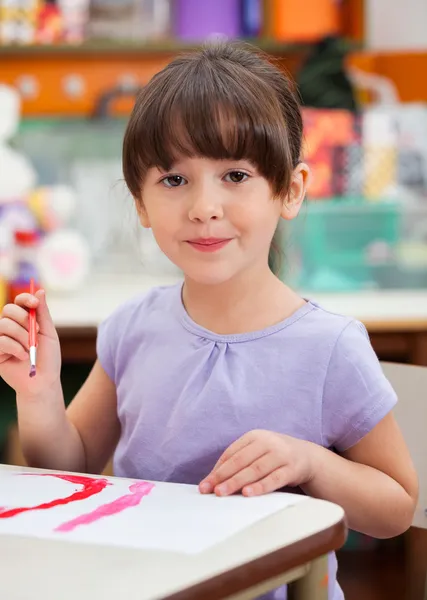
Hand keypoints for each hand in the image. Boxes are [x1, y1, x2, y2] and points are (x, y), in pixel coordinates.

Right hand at [0, 290, 60, 396]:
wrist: (43, 381)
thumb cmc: (48, 358)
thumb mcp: (48, 333)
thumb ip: (42, 312)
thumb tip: (40, 290)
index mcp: (24, 320)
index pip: (19, 301)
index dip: (25, 298)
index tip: (35, 303)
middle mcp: (10, 327)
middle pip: (8, 309)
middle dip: (24, 319)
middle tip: (36, 332)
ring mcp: (1, 338)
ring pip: (4, 324)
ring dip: (22, 336)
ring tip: (31, 349)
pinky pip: (1, 341)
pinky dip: (15, 348)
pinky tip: (22, 356)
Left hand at [199, 430, 315, 496]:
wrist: (307, 456)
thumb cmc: (274, 456)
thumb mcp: (257, 452)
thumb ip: (239, 462)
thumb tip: (214, 480)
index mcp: (254, 436)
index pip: (231, 453)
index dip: (217, 469)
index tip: (205, 485)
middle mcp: (267, 442)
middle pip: (240, 461)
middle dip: (222, 477)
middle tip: (209, 490)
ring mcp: (280, 455)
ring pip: (255, 470)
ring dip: (237, 482)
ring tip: (222, 493)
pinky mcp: (292, 468)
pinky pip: (274, 479)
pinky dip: (260, 486)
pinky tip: (248, 494)